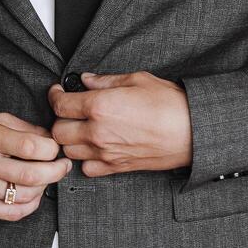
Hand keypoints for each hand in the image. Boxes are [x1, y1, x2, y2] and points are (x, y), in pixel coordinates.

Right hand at [0, 112, 70, 220]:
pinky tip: (33, 194)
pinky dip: (30, 205)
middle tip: (63, 166)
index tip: (56, 148)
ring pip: (25, 196)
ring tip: (46, 177)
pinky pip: (12, 213)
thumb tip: (52, 142)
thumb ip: (25, 129)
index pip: (32, 147)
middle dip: (57, 171)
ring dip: (44, 187)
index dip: (52, 149)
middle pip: (32, 175)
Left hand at [48, 71, 193, 176]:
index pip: (60, 104)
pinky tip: (94, 147)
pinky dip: (86, 159)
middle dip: (60, 118)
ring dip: (71, 139)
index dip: (55, 95)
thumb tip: (87, 80)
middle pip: (58, 131)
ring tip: (81, 127)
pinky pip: (87, 168)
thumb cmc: (170, 104)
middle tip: (70, 109)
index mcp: (100, 107)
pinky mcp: (116, 167)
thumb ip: (106, 81)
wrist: (192, 131)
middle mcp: (98, 132)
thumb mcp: (137, 79)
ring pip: (69, 151)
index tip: (59, 92)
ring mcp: (106, 153)